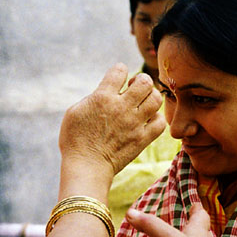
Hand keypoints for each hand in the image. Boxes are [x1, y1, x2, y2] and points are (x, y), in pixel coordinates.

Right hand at [58, 63, 165, 181]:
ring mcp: (134, 123)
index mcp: (102, 97)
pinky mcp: (142, 139)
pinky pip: (161, 122)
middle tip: (134, 89)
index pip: (120, 70)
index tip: (117, 78)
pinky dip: (157, 118)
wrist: (86, 167)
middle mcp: (121, 107)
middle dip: (140, 80)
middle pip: (145, 81)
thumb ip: (93, 97)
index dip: (119, 70)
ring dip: (151, 97)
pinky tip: (147, 120)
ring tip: (142, 103)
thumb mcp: (75, 111)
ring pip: (156, 99)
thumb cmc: (75, 140)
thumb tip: (107, 91)